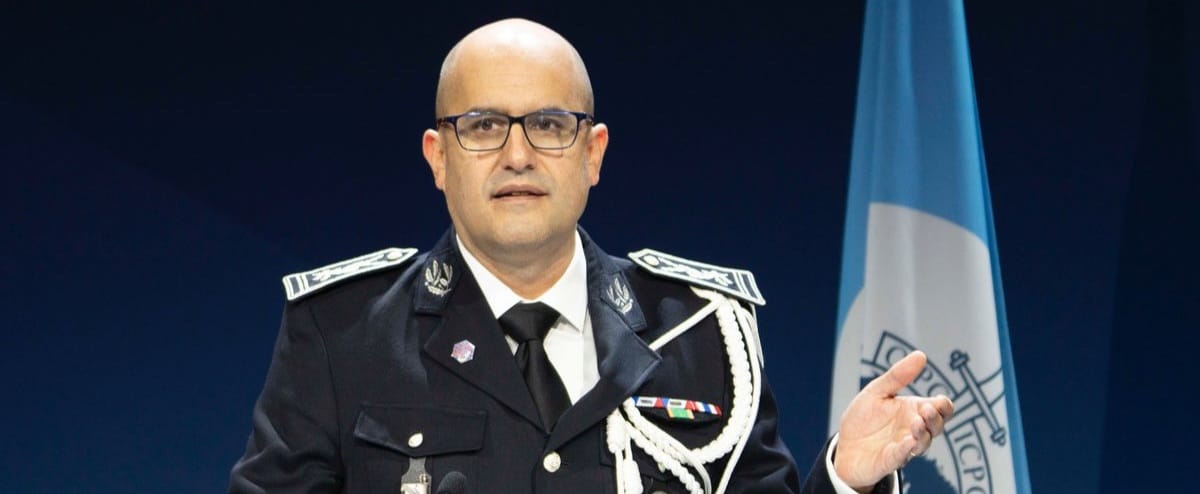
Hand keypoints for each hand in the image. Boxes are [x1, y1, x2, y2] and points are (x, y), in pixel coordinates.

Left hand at [832, 351, 953, 491]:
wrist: (844, 445)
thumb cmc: (864, 419)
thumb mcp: (877, 392)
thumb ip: (898, 376)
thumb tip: (920, 355)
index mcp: (913, 411)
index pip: (940, 409)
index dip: (944, 406)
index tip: (938, 400)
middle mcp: (913, 430)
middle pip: (937, 426)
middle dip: (935, 418)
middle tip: (925, 409)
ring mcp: (904, 447)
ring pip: (923, 443)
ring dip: (922, 433)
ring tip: (916, 422)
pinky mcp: (890, 460)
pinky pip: (902, 456)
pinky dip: (906, 449)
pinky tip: (908, 441)